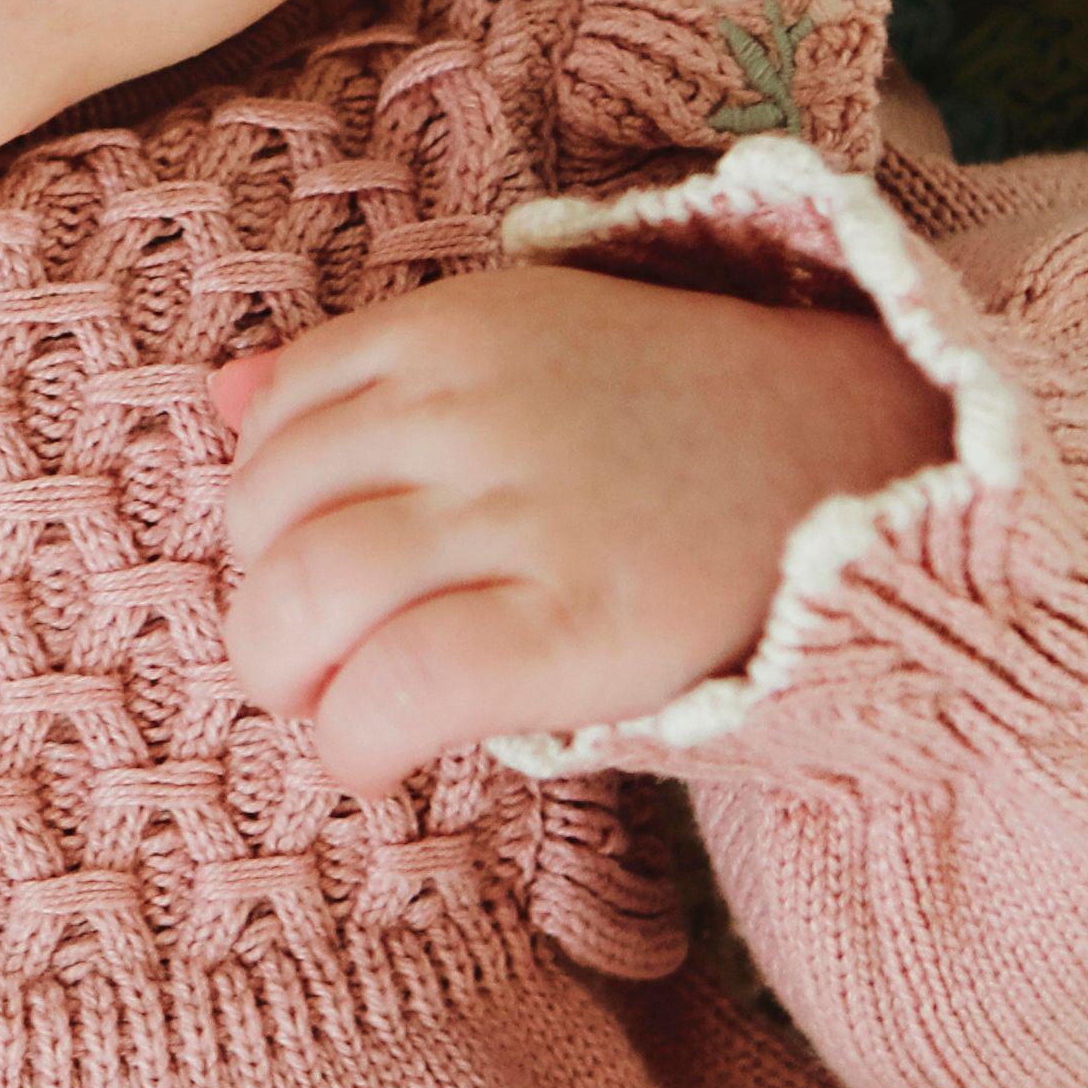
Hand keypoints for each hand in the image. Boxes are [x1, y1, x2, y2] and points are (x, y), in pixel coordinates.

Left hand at [211, 260, 955, 795]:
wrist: (865, 464)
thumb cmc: (679, 429)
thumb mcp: (527, 346)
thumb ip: (373, 372)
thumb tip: (222, 395)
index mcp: (455, 328)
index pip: (274, 419)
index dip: (265, 519)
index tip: (314, 570)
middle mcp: (473, 408)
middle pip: (265, 515)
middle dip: (259, 608)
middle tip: (314, 662)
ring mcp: (525, 513)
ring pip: (306, 596)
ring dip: (289, 679)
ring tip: (341, 710)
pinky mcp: (575, 625)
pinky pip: (398, 687)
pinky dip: (354, 740)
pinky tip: (381, 758)